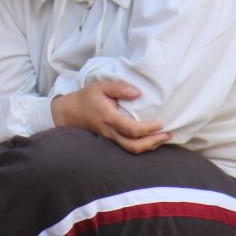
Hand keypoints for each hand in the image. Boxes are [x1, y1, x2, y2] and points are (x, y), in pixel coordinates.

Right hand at [51, 80, 168, 153]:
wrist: (68, 113)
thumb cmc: (86, 98)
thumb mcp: (100, 86)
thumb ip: (119, 88)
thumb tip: (137, 93)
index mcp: (109, 118)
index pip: (132, 129)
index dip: (149, 129)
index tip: (161, 123)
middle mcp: (110, 132)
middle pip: (134, 146)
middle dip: (153, 142)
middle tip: (168, 134)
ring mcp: (109, 139)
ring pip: (131, 150)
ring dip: (149, 146)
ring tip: (163, 138)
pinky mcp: (110, 141)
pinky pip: (127, 148)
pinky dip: (141, 146)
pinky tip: (151, 140)